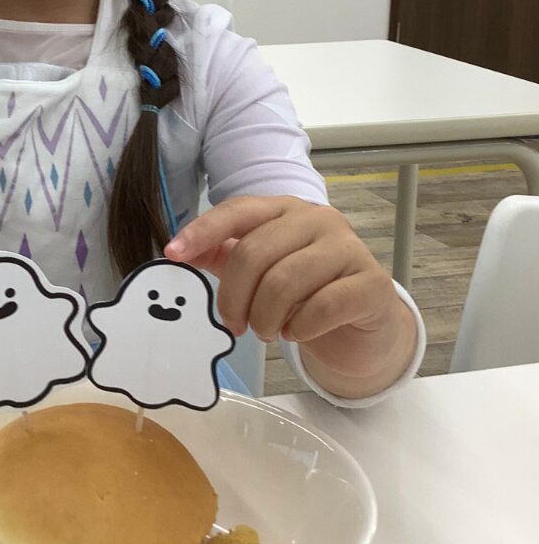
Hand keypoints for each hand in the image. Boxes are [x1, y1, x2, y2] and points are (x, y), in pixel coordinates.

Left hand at [165, 196, 416, 395]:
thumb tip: (179, 252)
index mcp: (285, 210)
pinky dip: (298, 328)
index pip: (238, 211)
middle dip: (234, 298)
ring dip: (264, 318)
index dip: (203, 231)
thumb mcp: (261, 271)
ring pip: (284, 281)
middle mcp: (318, 220)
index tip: (173, 254)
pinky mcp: (371, 284)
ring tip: (266, 331)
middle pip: (255, 253)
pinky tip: (296, 333)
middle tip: (235, 325)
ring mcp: (348, 249)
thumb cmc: (307, 292)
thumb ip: (224, 256)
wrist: (364, 325)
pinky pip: (321, 307)